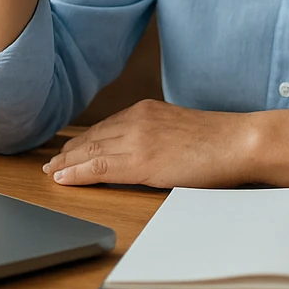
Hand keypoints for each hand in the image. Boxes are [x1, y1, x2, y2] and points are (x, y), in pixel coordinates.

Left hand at [42, 100, 260, 189]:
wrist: (237, 142)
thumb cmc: (217, 142)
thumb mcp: (178, 131)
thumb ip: (156, 137)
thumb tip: (143, 154)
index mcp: (146, 110)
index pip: (104, 127)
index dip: (82, 141)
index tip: (67, 151)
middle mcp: (137, 119)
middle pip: (92, 137)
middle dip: (68, 152)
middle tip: (50, 165)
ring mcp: (137, 138)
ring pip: (90, 151)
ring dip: (67, 163)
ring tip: (51, 174)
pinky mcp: (141, 159)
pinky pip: (99, 166)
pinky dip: (77, 173)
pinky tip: (64, 178)